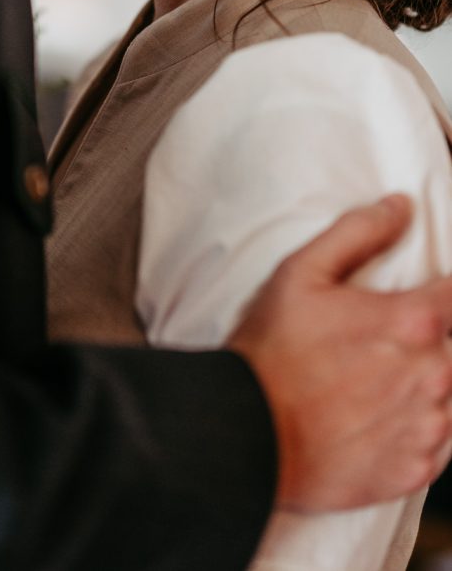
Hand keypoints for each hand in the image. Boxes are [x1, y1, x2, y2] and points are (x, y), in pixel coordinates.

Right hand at [230, 194, 451, 510]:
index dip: (440, 293)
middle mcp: (431, 375)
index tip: (422, 298)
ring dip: (428, 385)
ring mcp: (426, 427)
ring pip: (451, 394)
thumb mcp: (302, 272)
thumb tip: (399, 208)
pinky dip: (421, 428)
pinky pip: (441, 442)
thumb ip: (358, 233)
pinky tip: (382, 417)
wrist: (246, 435)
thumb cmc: (271, 354)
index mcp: (411, 322)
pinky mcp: (414, 470)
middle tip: (384, 344)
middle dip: (430, 340)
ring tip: (380, 382)